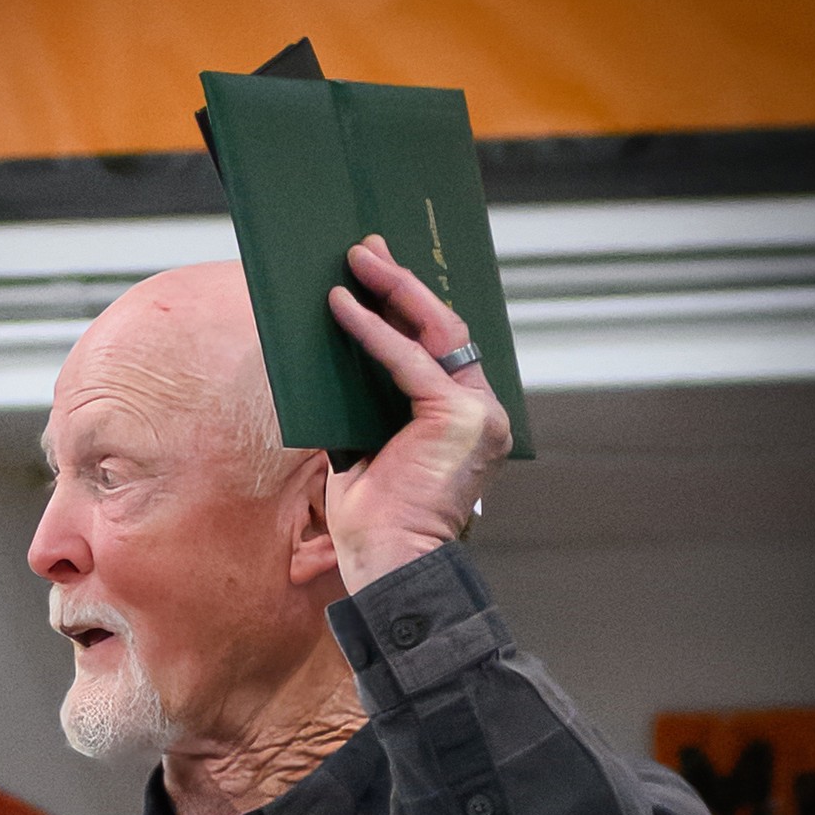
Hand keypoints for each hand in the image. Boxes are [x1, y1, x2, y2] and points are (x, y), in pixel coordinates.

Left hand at [326, 235, 511, 592]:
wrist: (390, 566)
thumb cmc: (374, 520)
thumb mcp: (364, 447)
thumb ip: (364, 404)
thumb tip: (333, 355)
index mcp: (464, 420)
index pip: (439, 349)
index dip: (407, 305)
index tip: (375, 272)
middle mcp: (482, 412)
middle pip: (443, 329)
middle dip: (401, 284)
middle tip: (364, 249)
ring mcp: (479, 413)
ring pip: (435, 332)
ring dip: (392, 291)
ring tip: (354, 261)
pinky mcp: (461, 417)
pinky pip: (410, 361)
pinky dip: (373, 332)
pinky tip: (342, 308)